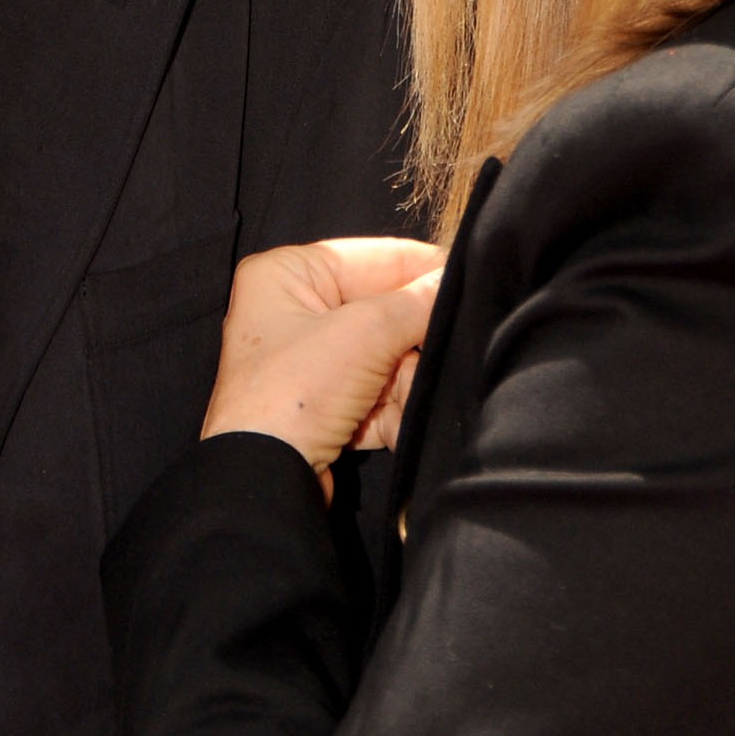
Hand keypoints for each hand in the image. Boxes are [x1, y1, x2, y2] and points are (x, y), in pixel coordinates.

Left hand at [201, 237, 445, 476]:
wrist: (265, 478)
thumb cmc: (293, 393)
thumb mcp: (365, 333)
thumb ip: (417, 302)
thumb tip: (455, 281)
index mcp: (287, 274)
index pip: (373, 256)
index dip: (423, 268)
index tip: (469, 279)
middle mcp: (293, 312)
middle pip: (383, 311)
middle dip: (411, 342)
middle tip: (430, 355)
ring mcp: (308, 362)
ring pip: (386, 358)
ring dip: (404, 383)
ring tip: (401, 399)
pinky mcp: (322, 405)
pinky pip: (376, 394)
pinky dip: (391, 411)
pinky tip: (391, 424)